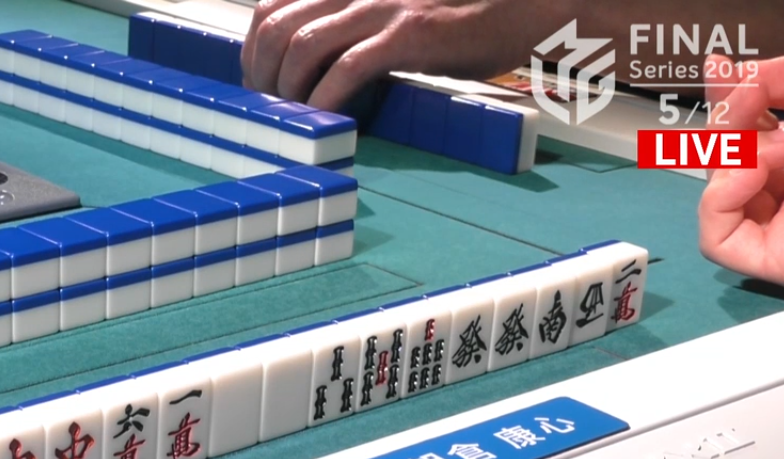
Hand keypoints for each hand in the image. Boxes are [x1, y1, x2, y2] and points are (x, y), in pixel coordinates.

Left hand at [241, 0, 576, 110]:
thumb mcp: (392, 11)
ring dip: (287, 90)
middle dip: (261, 75)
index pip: (272, 6)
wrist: (530, 5)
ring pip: (303, 45)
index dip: (253, 50)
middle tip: (269, 111)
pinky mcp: (409, 33)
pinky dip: (324, 101)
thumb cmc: (464, 15)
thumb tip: (306, 69)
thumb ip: (350, 26)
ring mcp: (383, 5)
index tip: (258, 84)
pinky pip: (346, 69)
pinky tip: (323, 122)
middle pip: (277, 25)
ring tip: (294, 120)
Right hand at [698, 55, 783, 287]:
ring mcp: (779, 228)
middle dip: (730, 119)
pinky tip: (751, 176)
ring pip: (719, 192)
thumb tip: (742, 78)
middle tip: (743, 90)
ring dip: (739, 156)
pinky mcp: (766, 259)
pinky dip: (720, 201)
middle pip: (729, 157)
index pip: (756, 129)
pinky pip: (715, 238)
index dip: (733, 97)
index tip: (719, 67)